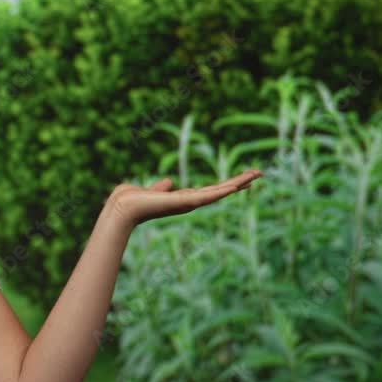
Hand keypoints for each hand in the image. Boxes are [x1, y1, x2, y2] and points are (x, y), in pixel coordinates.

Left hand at [106, 169, 262, 226]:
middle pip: (220, 191)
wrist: (123, 207)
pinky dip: (222, 191)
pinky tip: (236, 185)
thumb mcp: (153, 191)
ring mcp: (189, 203)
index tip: (241, 180)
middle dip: (239, 182)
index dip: (226, 185)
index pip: (210, 190)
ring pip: (219, 192)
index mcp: (183, 198)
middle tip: (259, 173)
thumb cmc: (133, 200)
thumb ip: (162, 188)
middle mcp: (190, 202)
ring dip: (237, 183)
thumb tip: (168, 182)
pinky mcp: (184, 202)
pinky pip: (208, 196)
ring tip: (256, 174)